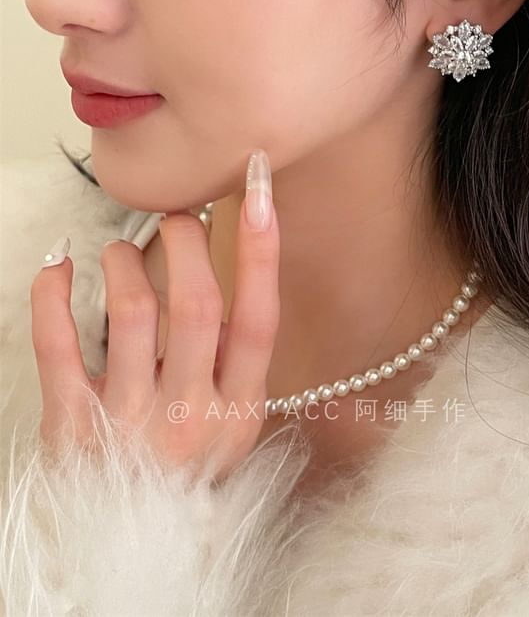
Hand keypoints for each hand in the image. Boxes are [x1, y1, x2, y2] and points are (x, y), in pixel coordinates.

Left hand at [29, 150, 280, 482]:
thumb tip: (228, 275)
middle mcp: (191, 415)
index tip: (259, 192)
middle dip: (185, 242)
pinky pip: (58, 347)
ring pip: (131, 313)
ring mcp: (130, 423)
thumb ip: (235, 363)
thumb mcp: (234, 425)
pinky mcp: (73, 427)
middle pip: (195, 303)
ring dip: (124, 261)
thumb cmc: (190, 472)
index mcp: (240, 410)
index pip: (257, 317)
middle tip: (176, 219)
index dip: (261, 250)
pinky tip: (60, 268)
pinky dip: (54, 296)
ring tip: (120, 251)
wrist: (141, 548)